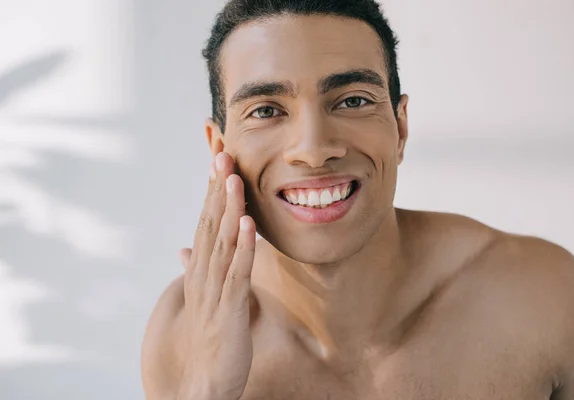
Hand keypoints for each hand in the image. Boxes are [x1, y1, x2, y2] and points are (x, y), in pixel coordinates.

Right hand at [177, 152, 255, 399]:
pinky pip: (238, 274)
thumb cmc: (209, 336)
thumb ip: (196, 269)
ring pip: (223, 243)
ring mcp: (215, 290)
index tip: (219, 161)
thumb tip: (184, 250)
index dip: (213, 191)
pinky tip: (250, 226)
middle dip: (217, 190)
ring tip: (234, 180)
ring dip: (228, 211)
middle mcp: (204, 274)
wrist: (205, 380)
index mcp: (201, 269)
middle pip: (211, 224)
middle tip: (223, 154)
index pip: (206, 221)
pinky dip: (244, 249)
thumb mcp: (203, 297)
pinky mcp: (230, 309)